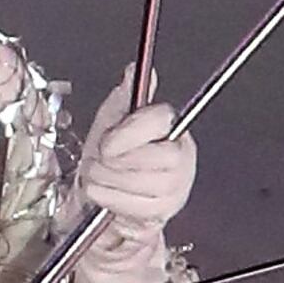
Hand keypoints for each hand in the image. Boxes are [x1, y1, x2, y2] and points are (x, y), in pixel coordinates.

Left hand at [69, 84, 193, 282]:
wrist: (105, 197)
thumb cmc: (111, 157)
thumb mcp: (112, 119)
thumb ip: (125, 95)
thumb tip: (133, 70)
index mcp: (172, 127)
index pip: (160, 120)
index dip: (128, 132)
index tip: (107, 141)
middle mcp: (181, 156)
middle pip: (150, 155)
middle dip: (113, 160)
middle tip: (103, 160)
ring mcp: (176, 186)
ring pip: (137, 182)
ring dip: (107, 181)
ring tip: (102, 176)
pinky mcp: (164, 212)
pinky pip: (133, 205)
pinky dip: (111, 200)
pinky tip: (108, 193)